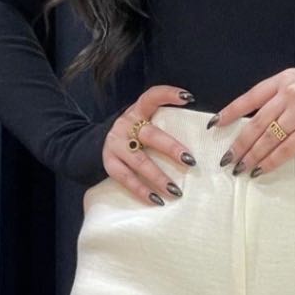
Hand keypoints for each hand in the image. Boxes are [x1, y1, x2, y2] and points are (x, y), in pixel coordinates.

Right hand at [99, 85, 200, 204]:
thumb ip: (161, 123)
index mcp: (137, 111)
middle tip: (190, 161)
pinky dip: (142, 190)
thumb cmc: (132, 134)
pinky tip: (156, 200)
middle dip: (171, 148)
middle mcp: (125, 125)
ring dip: (159, 177)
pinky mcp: (109, 163)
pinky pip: (127, 179)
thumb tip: (198, 135)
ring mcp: (115, 145)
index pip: (152, 96)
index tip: (188, 97)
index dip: (169, 94)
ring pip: (139, 162)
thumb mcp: (142, 122)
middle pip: (150, 135)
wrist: (96, 143)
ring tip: (176, 191)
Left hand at [209, 69, 294, 174]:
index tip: (214, 125)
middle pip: (257, 123)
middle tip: (226, 159)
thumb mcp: (288, 86)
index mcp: (281, 81)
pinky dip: (269, 162)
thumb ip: (269, 99)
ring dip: (251, 156)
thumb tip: (239, 124)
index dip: (230, 112)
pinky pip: (284, 151)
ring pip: (268, 139)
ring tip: (239, 168)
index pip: (250, 98)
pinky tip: (258, 170)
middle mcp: (290, 96)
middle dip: (239, 144)